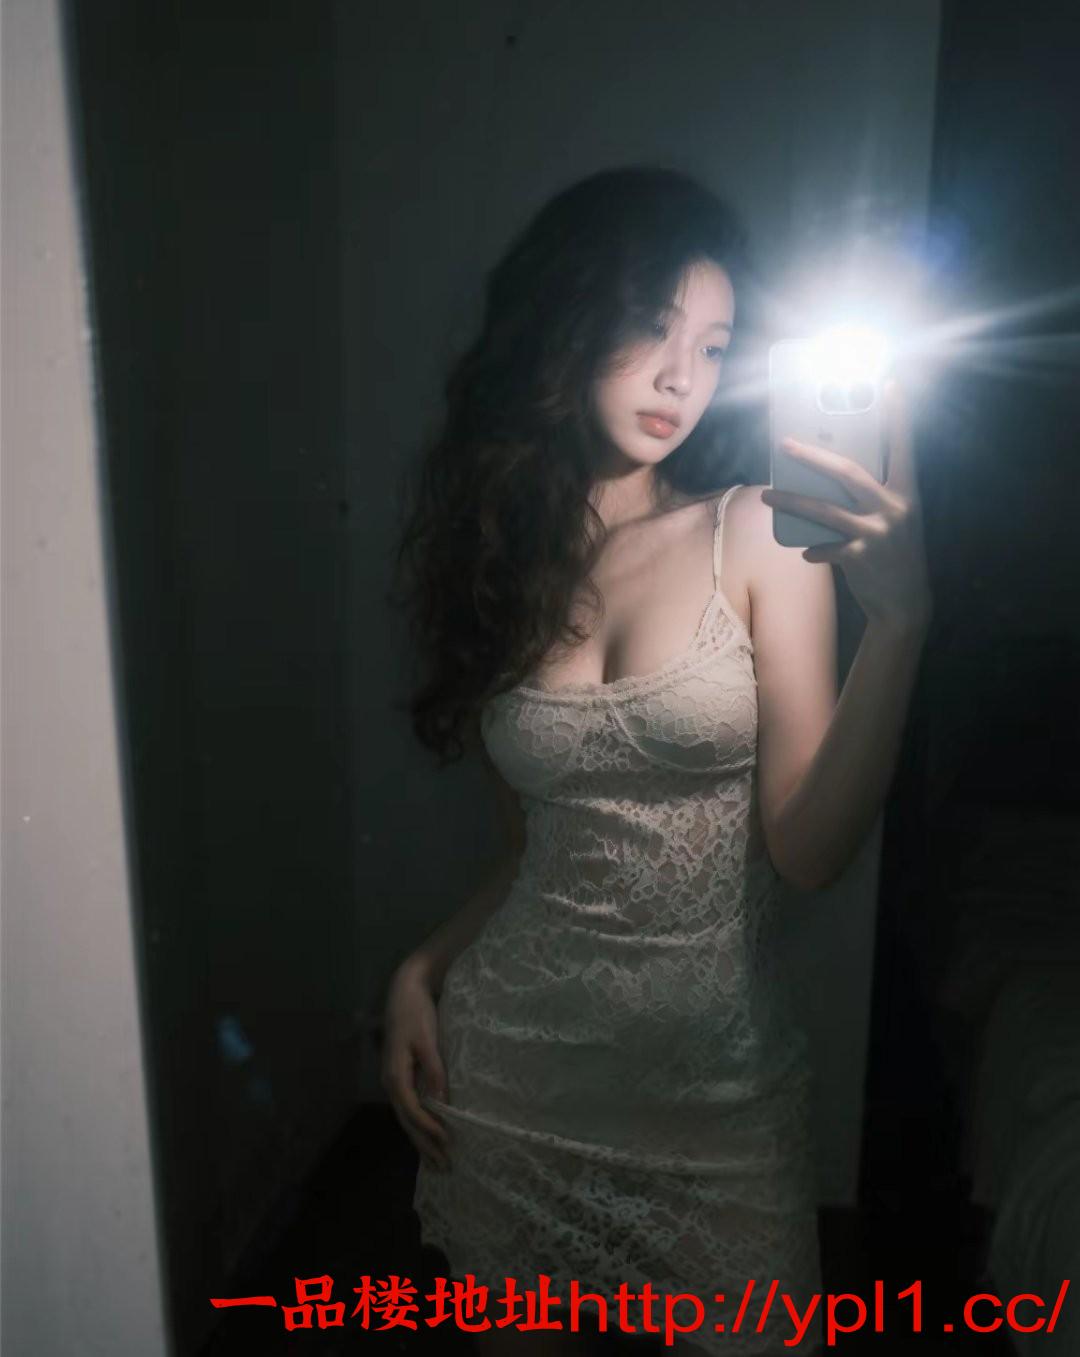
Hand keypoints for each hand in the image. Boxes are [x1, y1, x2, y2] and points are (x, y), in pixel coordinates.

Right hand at [381, 960, 450, 1171]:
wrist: (405, 989)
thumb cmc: (417, 1012)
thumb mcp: (427, 1038)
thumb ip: (434, 1069)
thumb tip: (442, 1099)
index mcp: (396, 1075)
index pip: (413, 1111)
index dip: (430, 1129)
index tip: (449, 1143)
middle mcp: (391, 1083)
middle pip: (408, 1121)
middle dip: (425, 1145)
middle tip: (445, 1167)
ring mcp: (394, 1080)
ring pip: (407, 1118)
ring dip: (422, 1140)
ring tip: (437, 1161)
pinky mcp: (401, 1075)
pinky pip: (409, 1107)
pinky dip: (419, 1125)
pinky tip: (428, 1135)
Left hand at [760, 378, 932, 633]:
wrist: (906, 604)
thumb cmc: (895, 554)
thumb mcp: (896, 519)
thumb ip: (873, 497)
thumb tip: (832, 473)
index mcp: (907, 493)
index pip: (903, 446)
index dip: (896, 415)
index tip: (887, 384)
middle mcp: (895, 508)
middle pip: (848, 472)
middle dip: (813, 456)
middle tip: (783, 443)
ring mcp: (878, 533)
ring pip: (826, 510)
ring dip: (792, 501)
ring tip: (767, 496)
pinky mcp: (861, 558)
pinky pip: (825, 548)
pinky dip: (812, 549)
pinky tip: (803, 551)